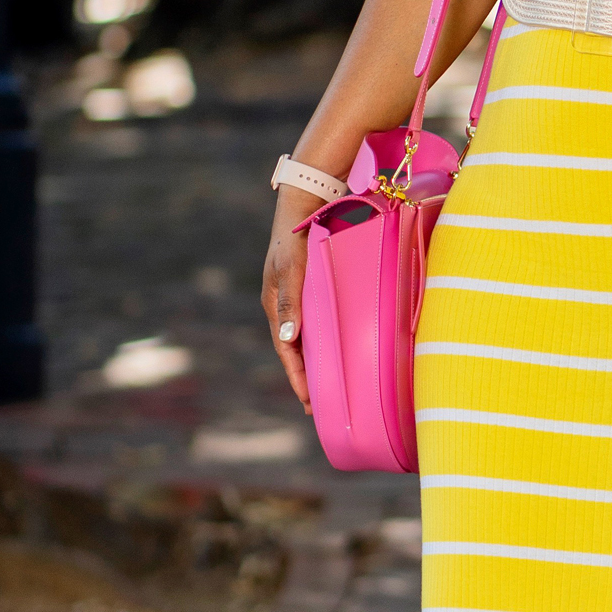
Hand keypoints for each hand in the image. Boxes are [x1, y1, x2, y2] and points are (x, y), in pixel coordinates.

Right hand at [260, 194, 317, 411]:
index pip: (287, 351)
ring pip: (306, 338)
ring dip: (316, 362)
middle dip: (306, 378)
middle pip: (296, 350)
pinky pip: (317, 323)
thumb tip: (289, 339)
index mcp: (276, 306)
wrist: (305, 205)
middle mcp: (285, 307)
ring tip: (330, 386)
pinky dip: (324, 341)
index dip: (298, 378)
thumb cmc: (295, 238)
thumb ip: (290, 302)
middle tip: (321, 406)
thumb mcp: (291, 269)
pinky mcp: (310, 290)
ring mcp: (297, 299)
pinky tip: (336, 350)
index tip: (309, 403)